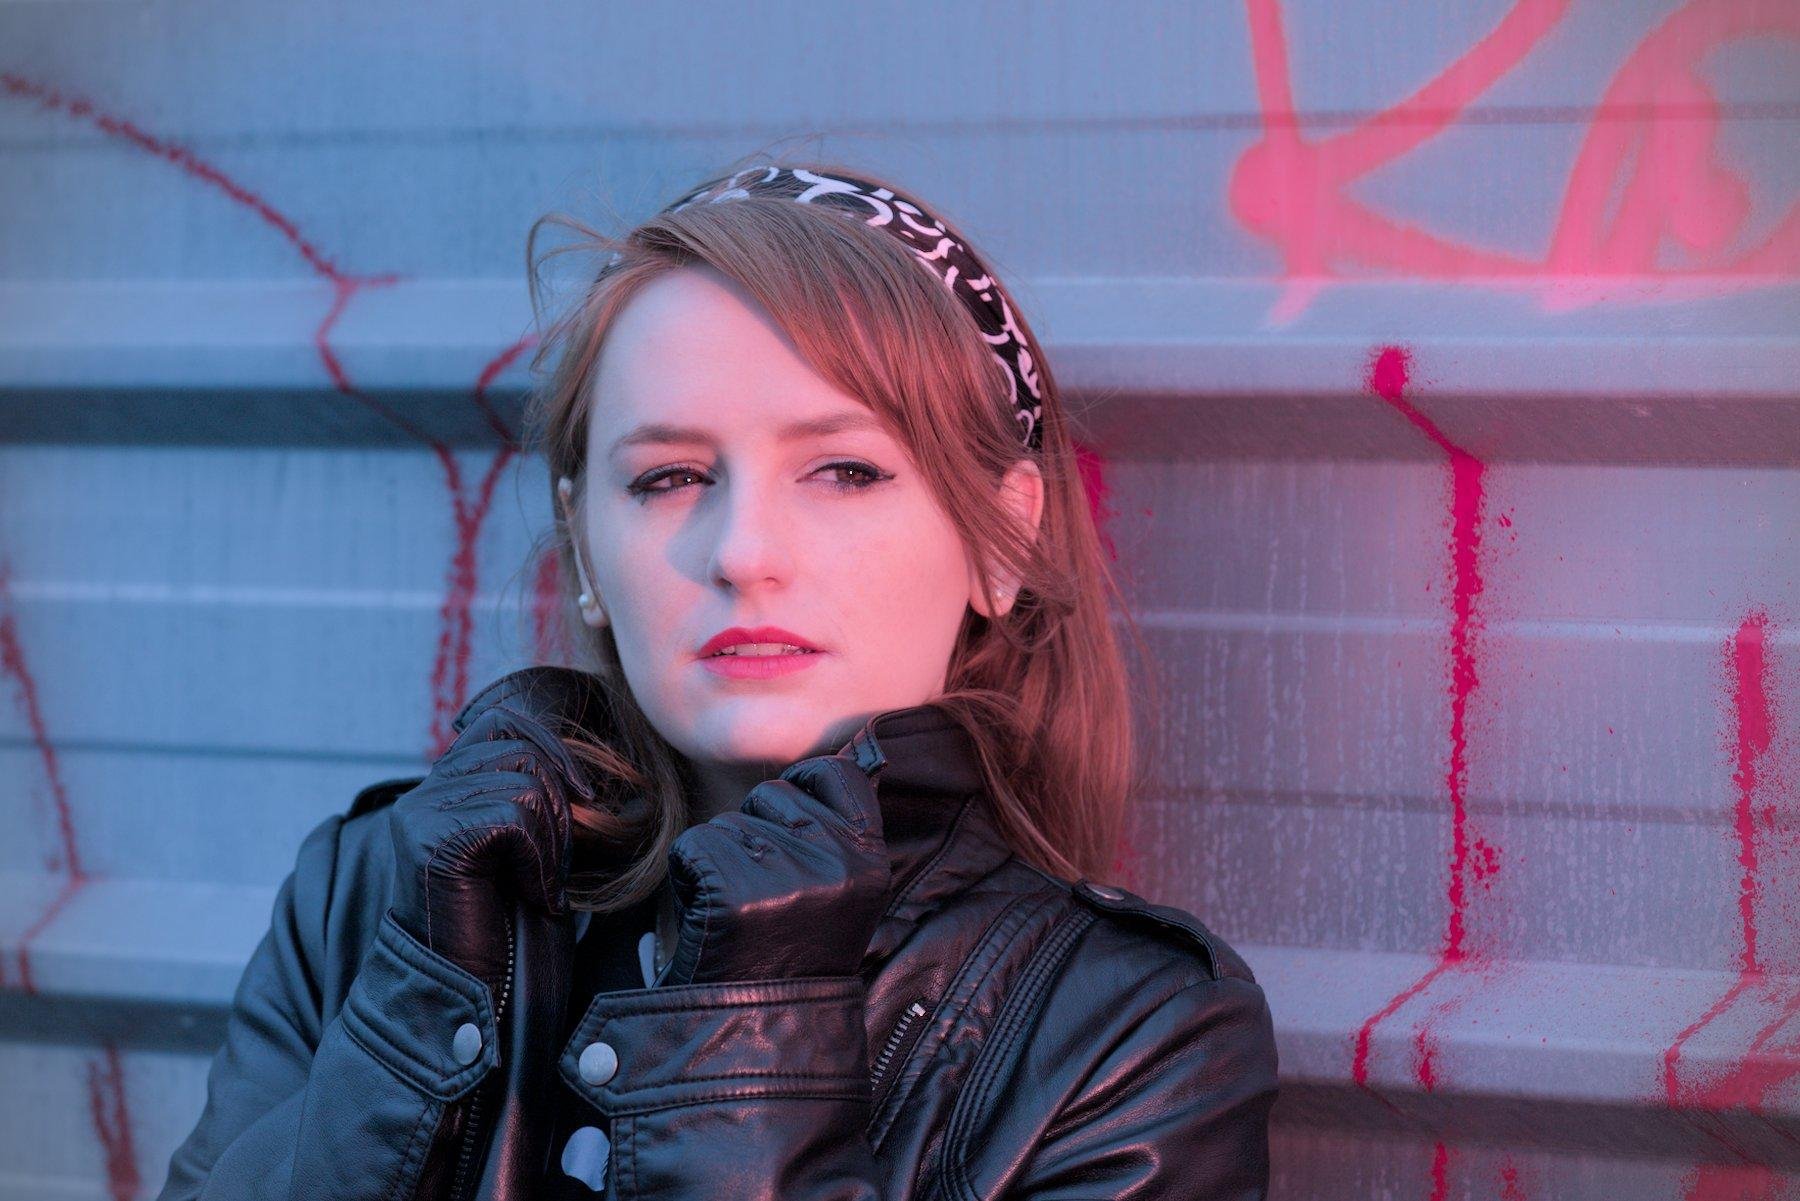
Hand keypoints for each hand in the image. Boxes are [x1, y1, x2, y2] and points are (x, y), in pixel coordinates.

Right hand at [385, 671, 598, 991]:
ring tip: (536, 884)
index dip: (556, 751)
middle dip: (560, 807)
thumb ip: (536, 796)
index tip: (585, 798)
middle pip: (524, 751)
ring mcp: (422, 813)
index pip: (506, 724)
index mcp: (445, 787)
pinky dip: (540, 862)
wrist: (470, 992)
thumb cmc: (508, 926)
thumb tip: (585, 762)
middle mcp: (425, 792)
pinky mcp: (431, 839)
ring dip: (552, 841)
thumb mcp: (528, 847)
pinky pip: (515, 819)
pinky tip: (529, 896)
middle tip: (552, 866)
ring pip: (526, 784)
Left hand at [657, 749, 891, 986]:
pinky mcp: (729, 888)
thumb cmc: (797, 959)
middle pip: (771, 794)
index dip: (805, 782)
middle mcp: (833, 861)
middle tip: (763, 892)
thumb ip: (839, 834)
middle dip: (756, 830)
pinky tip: (710, 918)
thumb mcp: (847, 894)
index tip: (790, 814)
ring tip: (739, 913)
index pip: (837, 773)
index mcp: (869, 860)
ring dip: (721, 857)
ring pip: (727, 821)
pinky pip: (693, 845)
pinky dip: (690, 876)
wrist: (761, 1034)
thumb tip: (822, 767)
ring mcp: (781, 873)